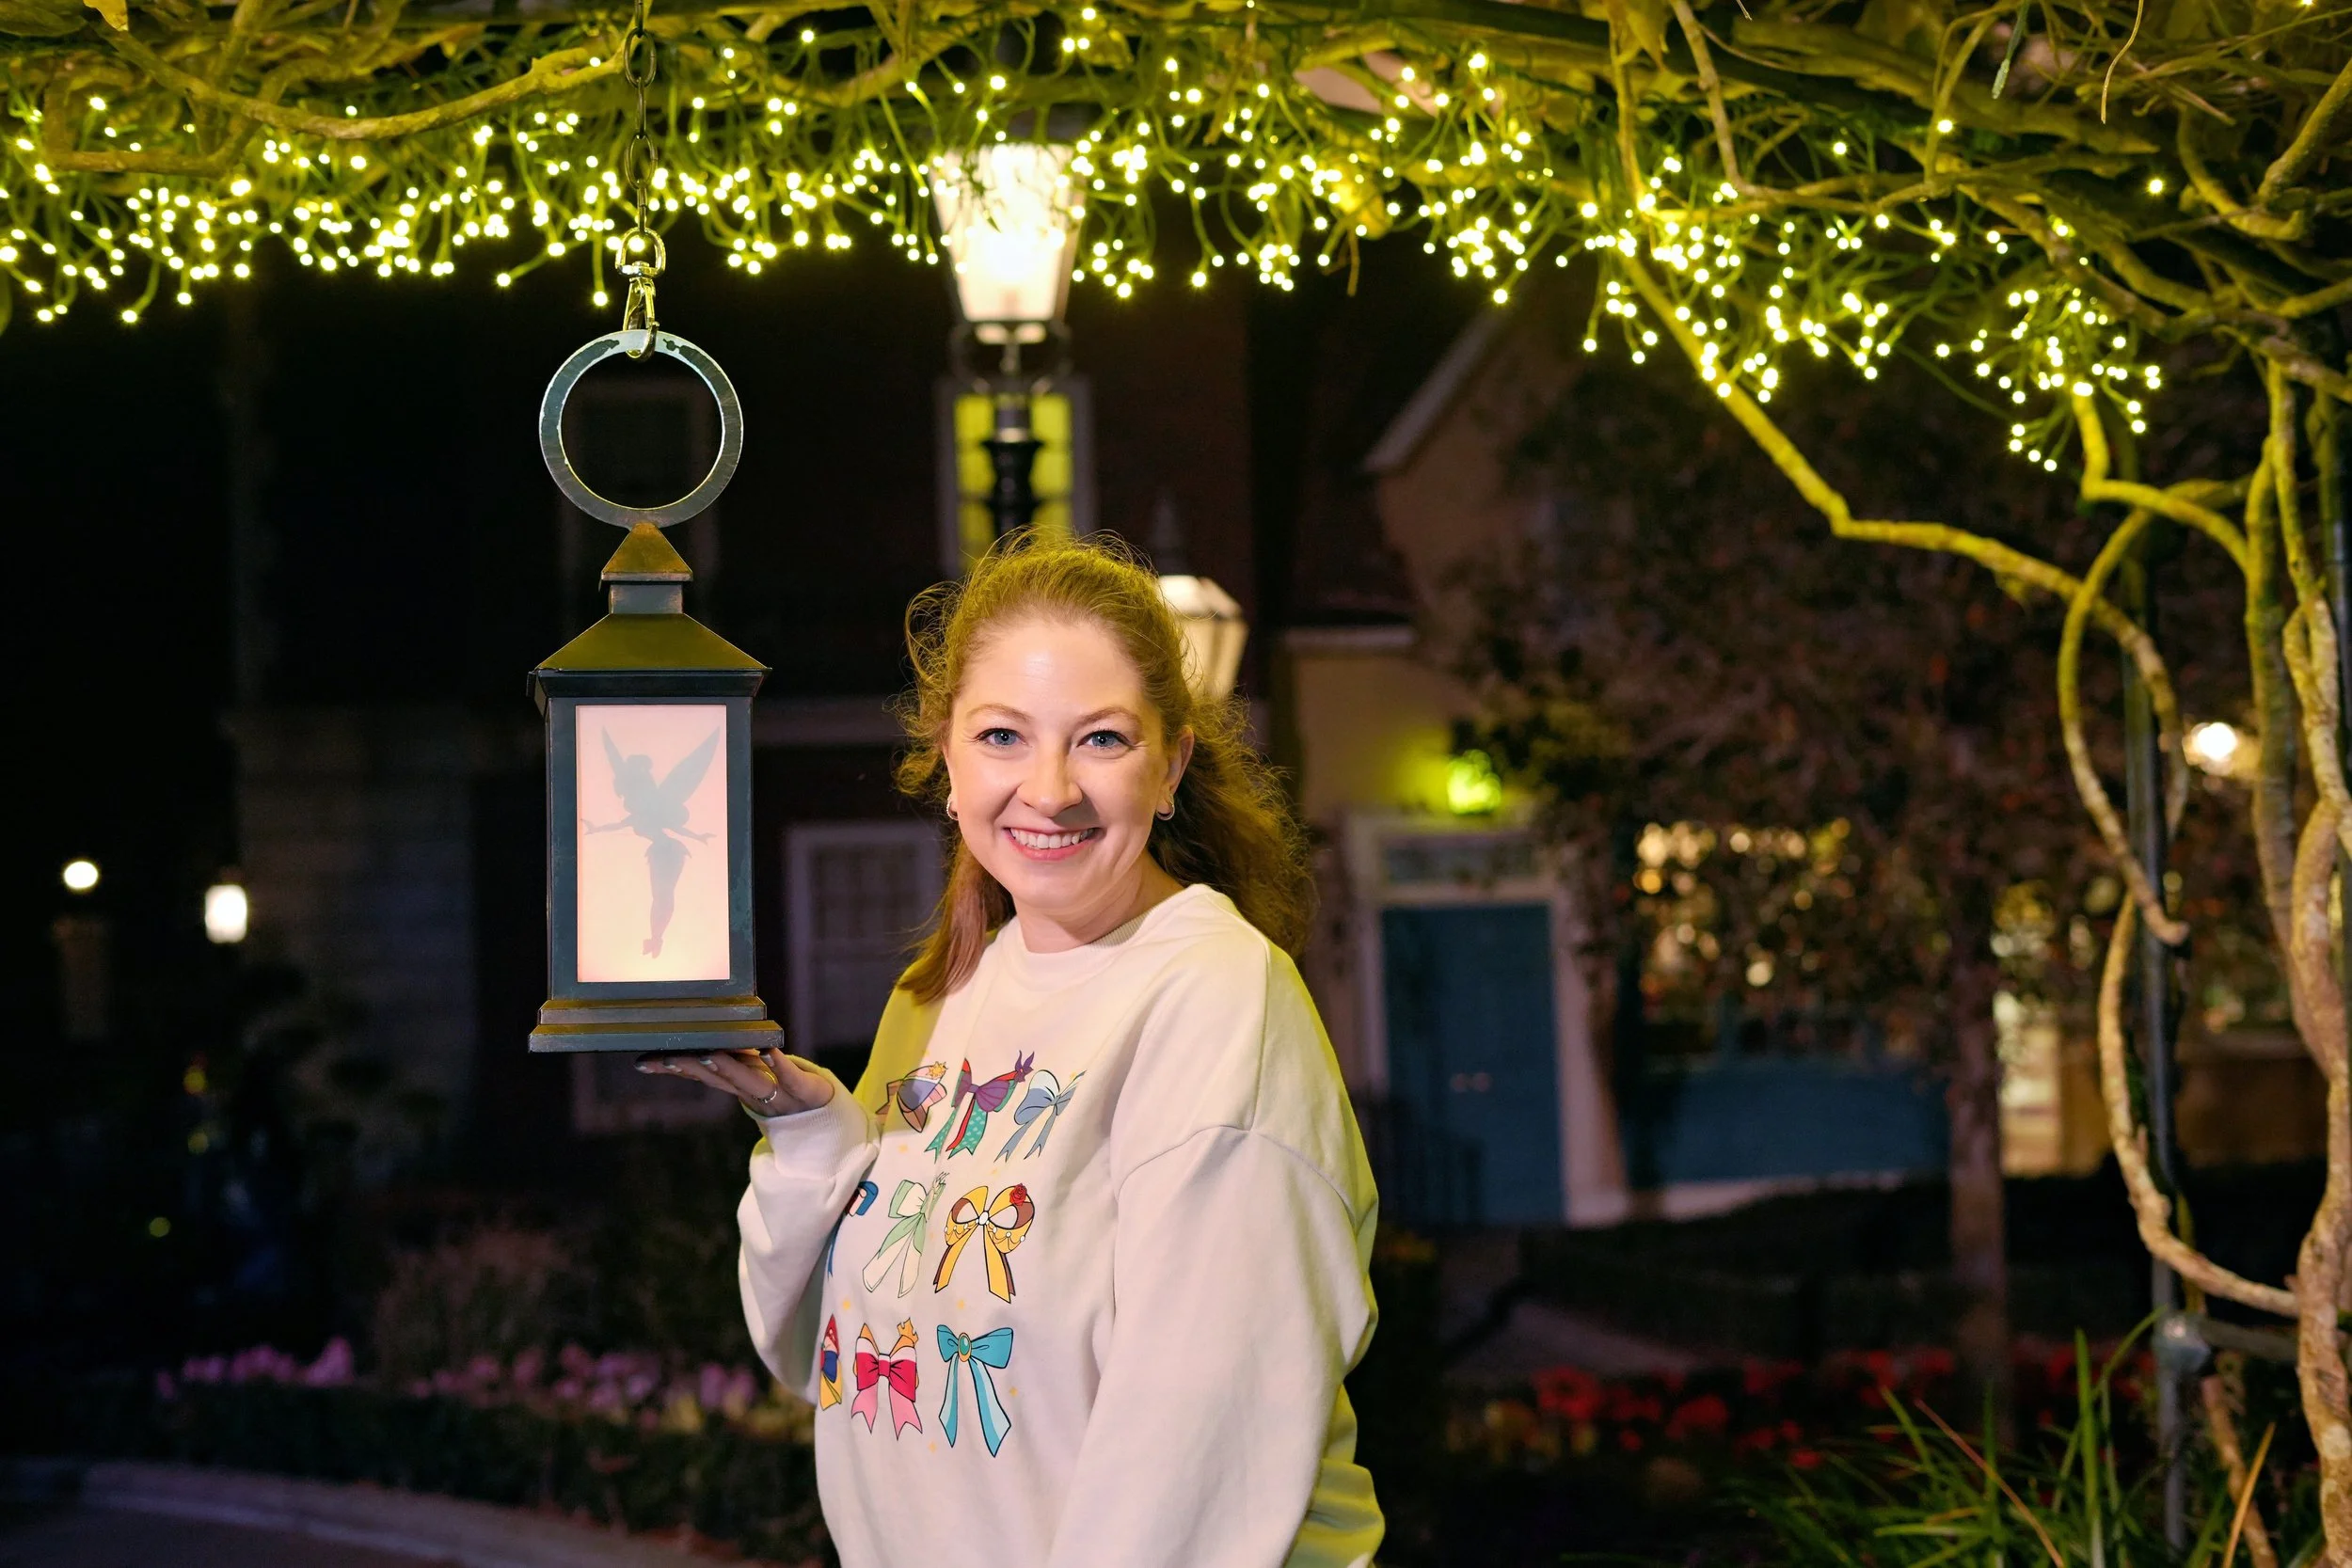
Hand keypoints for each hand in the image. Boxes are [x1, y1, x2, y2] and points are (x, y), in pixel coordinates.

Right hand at [639, 1047, 834, 1115]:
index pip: (702, 1075)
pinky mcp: (808, 1091)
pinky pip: (792, 1078)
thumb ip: (729, 1063)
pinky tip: (768, 1052)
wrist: (829, 1123)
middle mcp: (755, 1093)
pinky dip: (780, 1066)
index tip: (645, 1061)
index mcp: (740, 1086)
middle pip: (721, 1080)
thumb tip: (695, 1043)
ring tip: (709, 1052)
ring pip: (750, 1082)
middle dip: (695, 1068)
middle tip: (671, 1056)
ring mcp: (780, 1094)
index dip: (674, 1068)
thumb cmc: (787, 1091)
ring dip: (729, 1069)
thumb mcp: (756, 1078)